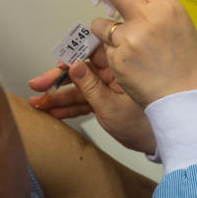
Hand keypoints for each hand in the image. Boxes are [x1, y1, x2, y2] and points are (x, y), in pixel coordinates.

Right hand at [29, 47, 156, 153]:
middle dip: (57, 78)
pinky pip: (82, 101)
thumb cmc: (144, 125)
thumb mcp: (111, 107)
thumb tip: (74, 66)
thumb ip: (90, 87)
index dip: (72, 57)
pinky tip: (52, 110)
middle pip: (79, 71)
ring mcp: (107, 89)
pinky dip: (68, 107)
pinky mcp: (104, 103)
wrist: (157, 143)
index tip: (57, 64)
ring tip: (39, 102)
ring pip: (77, 88)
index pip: (91, 53)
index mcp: (119, 68)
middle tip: (38, 84)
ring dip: (58, 95)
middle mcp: (112, 75)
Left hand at [87, 0, 196, 107]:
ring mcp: (130, 38)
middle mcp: (148, 17)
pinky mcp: (118, 58)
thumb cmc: (187, 66)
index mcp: (167, 6)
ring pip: (101, 24)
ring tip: (128, 48)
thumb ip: (154, 10)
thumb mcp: (179, 26)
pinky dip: (113, 57)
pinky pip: (105, 51)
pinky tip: (131, 66)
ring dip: (106, 32)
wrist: (186, 99)